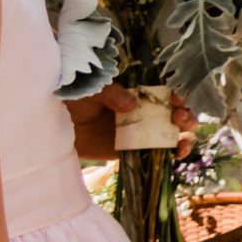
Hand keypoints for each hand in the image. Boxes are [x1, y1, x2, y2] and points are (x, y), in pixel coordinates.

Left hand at [66, 83, 195, 161]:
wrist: (55, 124)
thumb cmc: (75, 99)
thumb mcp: (94, 88)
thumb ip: (112, 93)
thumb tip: (131, 104)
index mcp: (139, 92)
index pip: (167, 92)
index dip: (178, 95)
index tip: (178, 98)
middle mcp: (145, 112)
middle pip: (175, 113)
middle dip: (186, 115)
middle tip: (179, 116)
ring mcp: (140, 133)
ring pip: (172, 133)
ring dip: (185, 134)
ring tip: (184, 137)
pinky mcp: (132, 151)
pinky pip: (157, 153)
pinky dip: (173, 153)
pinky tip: (179, 151)